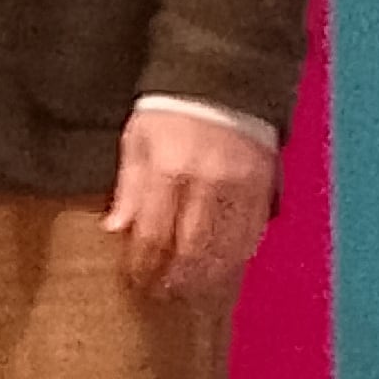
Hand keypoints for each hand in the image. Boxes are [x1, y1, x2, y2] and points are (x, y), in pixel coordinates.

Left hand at [104, 106, 275, 302]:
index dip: (144, 263)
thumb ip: (129, 188)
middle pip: (194, 248)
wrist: (222, 83)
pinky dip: (237, 259)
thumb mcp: (138, 142)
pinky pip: (253, 235)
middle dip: (177, 278)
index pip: (155, 233)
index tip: (135, 279)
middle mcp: (209, 182)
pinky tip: (223, 272)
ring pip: (227, 249)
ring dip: (208, 278)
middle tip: (163, 295)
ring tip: (191, 294)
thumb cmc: (170, 115)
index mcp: (171, 169)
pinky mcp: (264, 189)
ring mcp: (242, 188)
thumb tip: (115, 229)